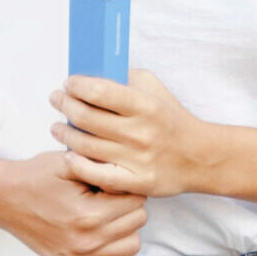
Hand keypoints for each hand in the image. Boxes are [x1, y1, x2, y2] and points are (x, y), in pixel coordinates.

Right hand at [0, 151, 147, 255]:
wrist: (3, 198)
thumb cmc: (37, 177)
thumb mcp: (71, 163)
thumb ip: (104, 168)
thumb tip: (131, 177)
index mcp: (89, 215)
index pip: (137, 201)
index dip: (128, 187)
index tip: (113, 184)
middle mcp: (86, 243)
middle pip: (137, 223)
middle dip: (129, 206)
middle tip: (110, 197)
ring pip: (132, 247)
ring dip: (126, 230)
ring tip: (109, 216)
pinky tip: (109, 240)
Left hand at [50, 69, 208, 197]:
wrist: (199, 156)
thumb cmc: (171, 119)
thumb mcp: (155, 90)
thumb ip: (126, 79)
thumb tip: (91, 74)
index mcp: (146, 105)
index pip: (99, 91)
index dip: (77, 86)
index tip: (69, 83)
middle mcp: (140, 132)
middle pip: (86, 117)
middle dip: (64, 105)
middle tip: (57, 100)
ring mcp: (137, 159)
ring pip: (85, 145)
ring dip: (63, 133)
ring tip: (57, 127)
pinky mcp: (136, 181)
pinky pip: (96, 175)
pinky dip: (77, 164)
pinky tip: (68, 155)